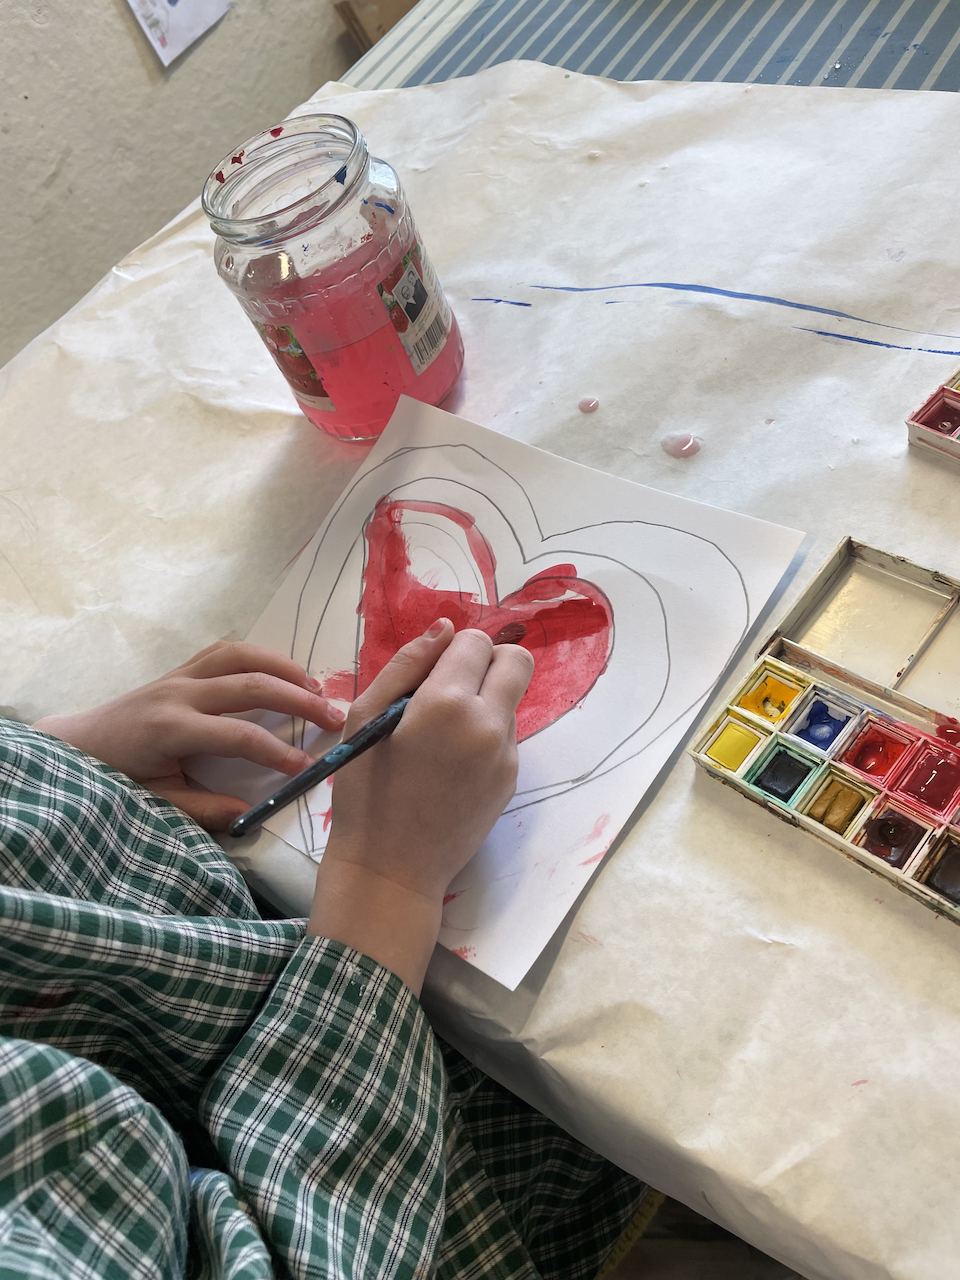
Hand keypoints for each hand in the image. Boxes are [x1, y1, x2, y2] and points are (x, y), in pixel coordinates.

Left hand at [33, 641, 344, 830]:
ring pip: (240, 655)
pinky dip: (258, 656)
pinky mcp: (179, 669)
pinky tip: (280, 672)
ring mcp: (178, 675)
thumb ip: (203, 807)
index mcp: (171, 729)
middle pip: (250, 685)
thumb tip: (249, 813)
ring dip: (282, 667)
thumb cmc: (114, 778)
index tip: (307, 767)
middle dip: (297, 699)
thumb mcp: (155, 802)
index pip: (238, 735)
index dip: (278, 751)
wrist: (76, 745)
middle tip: (332, 716)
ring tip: (314, 686)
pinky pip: (225, 651)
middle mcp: (178, 693)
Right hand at [309, 618, 533, 993]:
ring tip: (440, 736)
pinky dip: (484, 734)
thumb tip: (445, 630)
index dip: (452, 650)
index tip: (428, 675)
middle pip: (517, 662)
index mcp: (447, 703)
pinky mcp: (511, 779)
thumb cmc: (364, 791)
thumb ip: (407, 665)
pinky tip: (450, 764)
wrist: (391, 869)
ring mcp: (506, 755)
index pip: (475, 641)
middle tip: (449, 689)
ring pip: (511, 699)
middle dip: (487, 663)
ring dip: (484, 701)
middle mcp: (488, 724)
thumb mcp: (365, 718)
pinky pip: (506, 735)